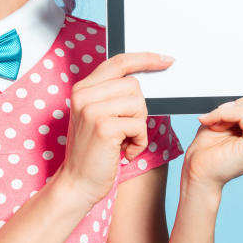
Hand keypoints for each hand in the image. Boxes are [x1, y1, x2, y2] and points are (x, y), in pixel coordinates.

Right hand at [56, 53, 173, 207]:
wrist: (77, 184)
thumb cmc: (93, 152)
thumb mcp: (97, 117)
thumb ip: (111, 95)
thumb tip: (143, 77)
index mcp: (82, 88)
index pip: (118, 62)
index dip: (144, 59)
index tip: (165, 60)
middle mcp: (84, 95)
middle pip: (134, 85)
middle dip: (139, 109)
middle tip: (126, 130)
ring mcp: (92, 109)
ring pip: (138, 104)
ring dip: (139, 127)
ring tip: (124, 141)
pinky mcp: (104, 127)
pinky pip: (139, 125)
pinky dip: (139, 142)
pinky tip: (125, 152)